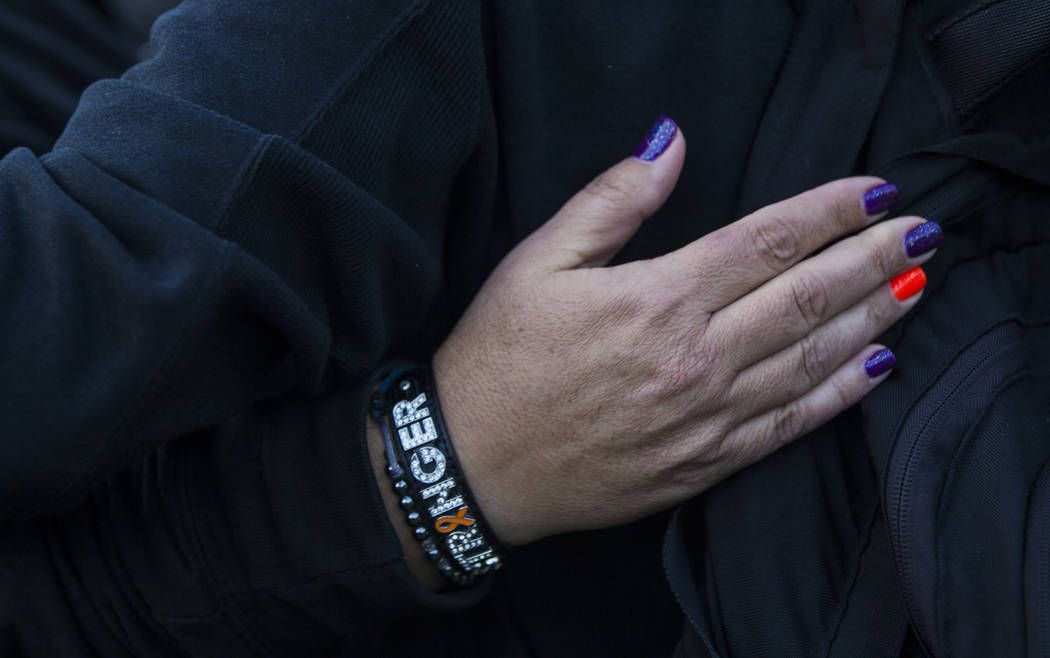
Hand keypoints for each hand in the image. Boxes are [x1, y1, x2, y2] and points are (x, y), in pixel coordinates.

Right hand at [433, 119, 939, 546]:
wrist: (474, 467)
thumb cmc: (499, 359)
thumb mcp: (536, 261)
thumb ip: (611, 200)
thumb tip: (669, 141)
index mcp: (656, 298)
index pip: (767, 240)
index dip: (830, 211)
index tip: (876, 192)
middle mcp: (694, 357)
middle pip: (806, 296)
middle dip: (873, 259)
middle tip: (923, 233)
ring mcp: (705, 416)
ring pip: (811, 358)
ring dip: (871, 318)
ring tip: (914, 286)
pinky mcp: (703, 463)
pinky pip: (789, 425)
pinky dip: (839, 395)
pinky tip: (876, 368)